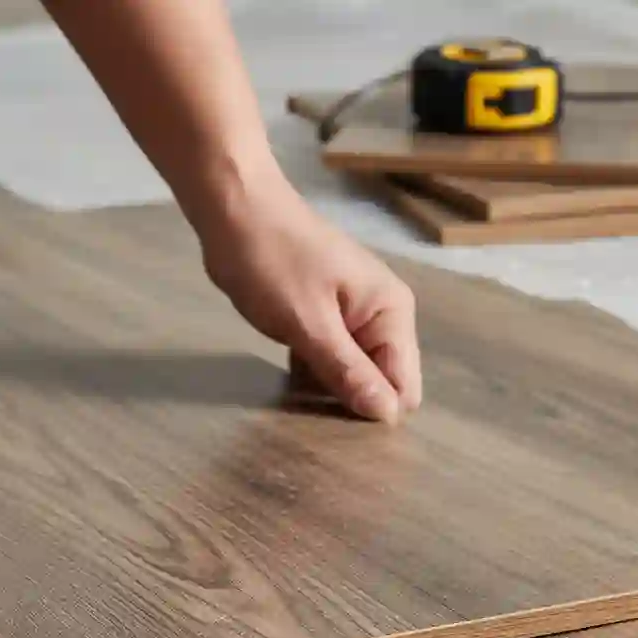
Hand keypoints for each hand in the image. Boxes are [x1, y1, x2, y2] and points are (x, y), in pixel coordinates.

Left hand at [197, 171, 421, 423]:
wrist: (233, 209)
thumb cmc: (272, 259)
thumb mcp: (309, 323)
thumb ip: (349, 372)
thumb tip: (388, 416)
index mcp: (391, 313)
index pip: (404, 386)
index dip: (375, 412)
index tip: (337, 428)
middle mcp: (382, 316)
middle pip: (382, 384)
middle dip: (353, 405)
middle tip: (310, 414)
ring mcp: (352, 319)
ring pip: (353, 377)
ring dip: (328, 392)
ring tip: (296, 395)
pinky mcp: (325, 321)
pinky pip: (330, 364)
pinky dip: (313, 375)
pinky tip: (291, 380)